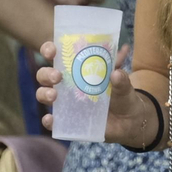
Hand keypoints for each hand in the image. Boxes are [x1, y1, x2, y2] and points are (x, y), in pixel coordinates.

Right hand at [35, 42, 155, 145]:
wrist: (128, 121)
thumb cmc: (122, 96)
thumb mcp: (123, 83)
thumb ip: (121, 74)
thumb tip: (120, 58)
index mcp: (77, 68)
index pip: (57, 55)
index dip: (49, 50)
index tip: (52, 51)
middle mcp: (67, 84)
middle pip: (45, 74)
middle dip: (47, 73)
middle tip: (57, 76)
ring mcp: (65, 103)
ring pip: (43, 94)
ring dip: (44, 93)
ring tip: (54, 96)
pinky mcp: (67, 121)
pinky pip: (52, 121)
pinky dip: (49, 120)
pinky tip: (50, 119)